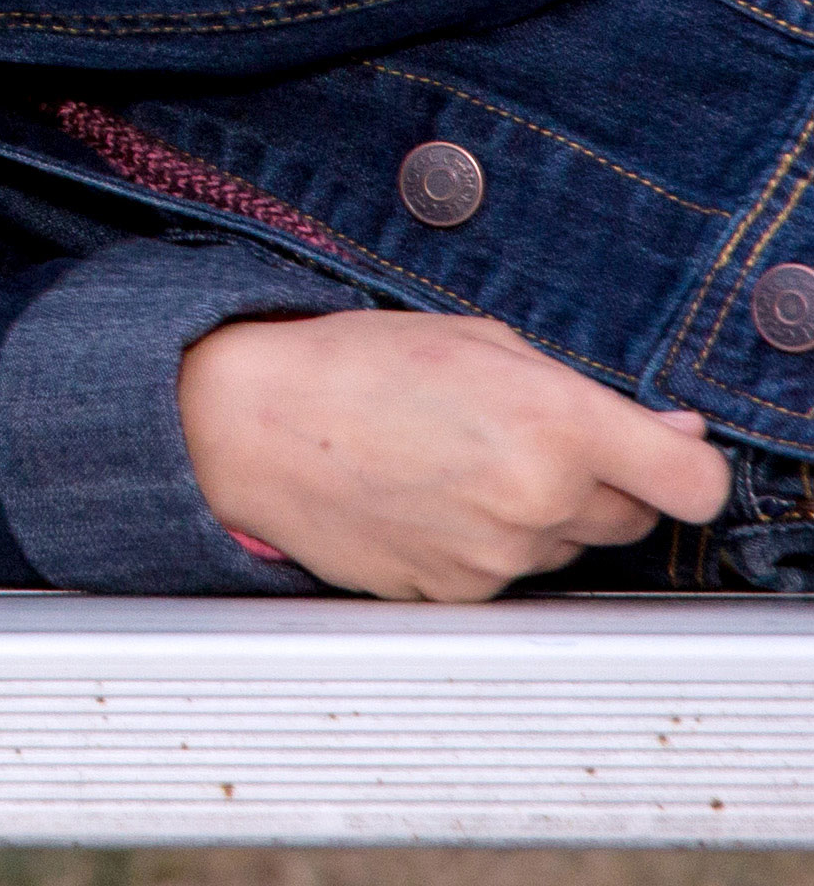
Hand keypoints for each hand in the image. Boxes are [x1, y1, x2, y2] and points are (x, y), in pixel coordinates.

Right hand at [179, 308, 726, 598]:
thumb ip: (581, 391)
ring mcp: (499, 557)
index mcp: (556, 423)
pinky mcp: (457, 593)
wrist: (242, 424)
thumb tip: (665, 434)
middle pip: (632, 518)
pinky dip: (480, 542)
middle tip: (519, 440)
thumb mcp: (477, 343)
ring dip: (535, 513)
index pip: (694, 485)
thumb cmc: (348, 366)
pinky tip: (423, 498)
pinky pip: (505, 574)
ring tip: (451, 465)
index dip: (685, 468)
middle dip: (597, 482)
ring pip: (565, 546)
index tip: (663, 457)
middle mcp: (539, 500)